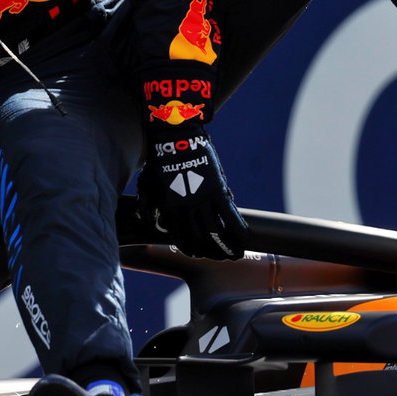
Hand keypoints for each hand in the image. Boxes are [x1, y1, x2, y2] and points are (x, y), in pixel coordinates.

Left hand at [136, 122, 247, 258]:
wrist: (176, 138)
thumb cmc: (161, 159)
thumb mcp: (151, 185)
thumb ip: (153, 206)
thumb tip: (153, 221)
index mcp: (170, 209)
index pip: (182, 238)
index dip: (191, 249)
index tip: (198, 254)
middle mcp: (186, 209)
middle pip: (200, 239)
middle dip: (210, 252)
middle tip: (219, 258)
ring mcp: (203, 200)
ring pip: (216, 232)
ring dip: (226, 247)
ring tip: (234, 254)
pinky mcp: (217, 190)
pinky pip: (230, 215)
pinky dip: (238, 229)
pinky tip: (245, 238)